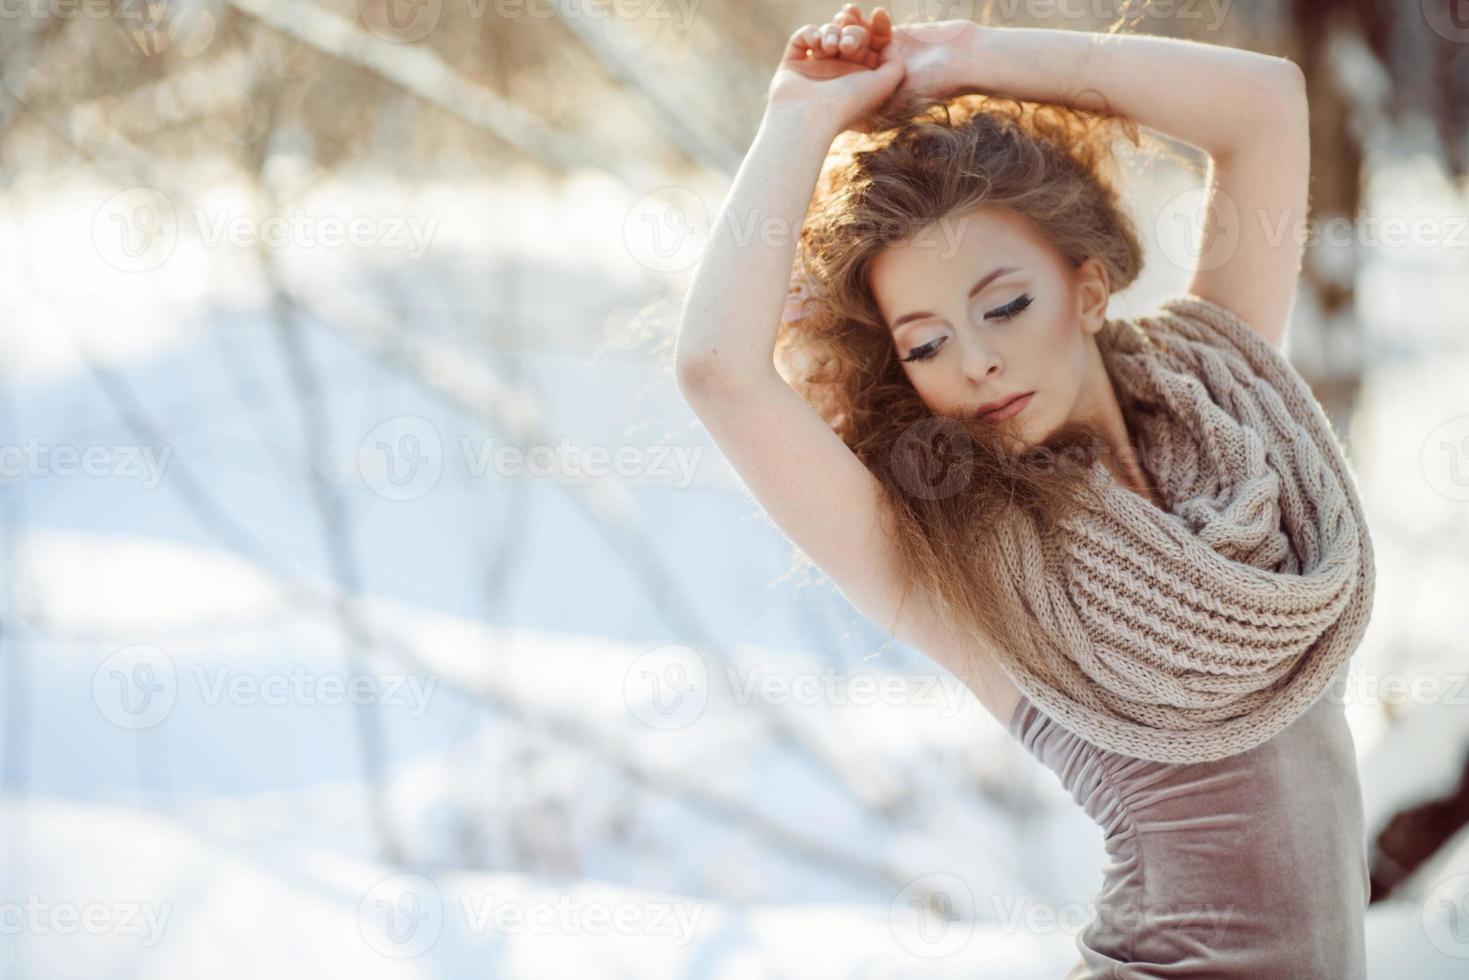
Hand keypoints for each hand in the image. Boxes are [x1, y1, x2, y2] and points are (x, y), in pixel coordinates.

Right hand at [766, 4, 905, 134]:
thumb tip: (889, 44)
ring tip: (829, 48)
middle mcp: (838, 72)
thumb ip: (895, 63)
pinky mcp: (792, 65)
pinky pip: (801, 38)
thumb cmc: (849, 102)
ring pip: (826, 33)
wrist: (809, 118)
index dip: (876, 27)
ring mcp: (814, 68)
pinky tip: (815, 43)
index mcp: (860, 76)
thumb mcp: (885, 84)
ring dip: (831, 32)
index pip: (870, 42)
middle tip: (846, 46)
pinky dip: (809, 33)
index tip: (879, 14)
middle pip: (849, 34)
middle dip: (852, 31)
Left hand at [799, 5, 977, 101]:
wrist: (967, 57)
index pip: (848, 84)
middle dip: (839, 46)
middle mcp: (877, 80)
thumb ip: (882, 99)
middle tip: (829, 34)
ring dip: (849, 30)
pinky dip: (865, 20)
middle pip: (849, 63)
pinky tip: (855, 9)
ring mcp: (885, 58)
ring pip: (860, 43)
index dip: (833, 69)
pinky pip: (874, 29)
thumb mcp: (907, 94)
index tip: (823, 54)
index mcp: (876, 97)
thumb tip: (854, 118)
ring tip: (841, 16)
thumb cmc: (940, 82)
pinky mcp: (894, 39)